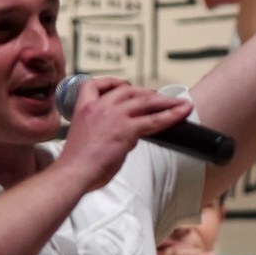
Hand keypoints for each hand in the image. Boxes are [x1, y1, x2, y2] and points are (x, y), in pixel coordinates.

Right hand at [55, 77, 195, 192]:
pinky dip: (171, 115)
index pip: (96, 84)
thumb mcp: (87, 137)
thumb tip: (130, 136)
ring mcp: (113, 116)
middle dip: (146, 93)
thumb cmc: (78, 163)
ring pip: (145, 101)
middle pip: (128, 90)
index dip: (113, 82)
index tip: (124, 85)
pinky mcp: (126, 129)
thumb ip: (107, 130)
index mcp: (84, 107)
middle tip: (160, 98)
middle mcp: (99, 107)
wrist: (74, 172)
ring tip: (180, 103)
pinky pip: (154, 120)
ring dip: (165, 101)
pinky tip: (182, 113)